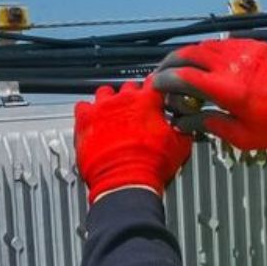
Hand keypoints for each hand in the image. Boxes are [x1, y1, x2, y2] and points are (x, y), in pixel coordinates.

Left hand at [74, 81, 192, 201]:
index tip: (158, 95)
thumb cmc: (150, 166)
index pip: (155, 82)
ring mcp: (102, 109)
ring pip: (105, 93)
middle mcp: (124, 100)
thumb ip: (181, 127)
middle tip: (138, 112)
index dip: (158, 88)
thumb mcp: (180, 146)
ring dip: (111, 101)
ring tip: (115, 114)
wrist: (125, 183)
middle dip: (135, 97)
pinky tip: (94, 120)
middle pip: (129, 87)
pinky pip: (82, 106)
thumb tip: (184, 124)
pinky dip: (88, 112)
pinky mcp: (84, 121)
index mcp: (148, 101)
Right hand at [150, 38, 266, 149]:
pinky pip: (224, 44)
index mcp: (228, 89)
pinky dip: (209, 52)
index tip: (155, 87)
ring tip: (180, 70)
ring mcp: (245, 51)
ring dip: (187, 56)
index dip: (163, 80)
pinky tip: (207, 64)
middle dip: (169, 64)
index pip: (183, 76)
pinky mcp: (256, 46)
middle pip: (188, 54)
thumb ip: (209, 125)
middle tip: (161, 75)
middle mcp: (234, 65)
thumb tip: (183, 123)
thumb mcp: (242, 136)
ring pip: (204, 45)